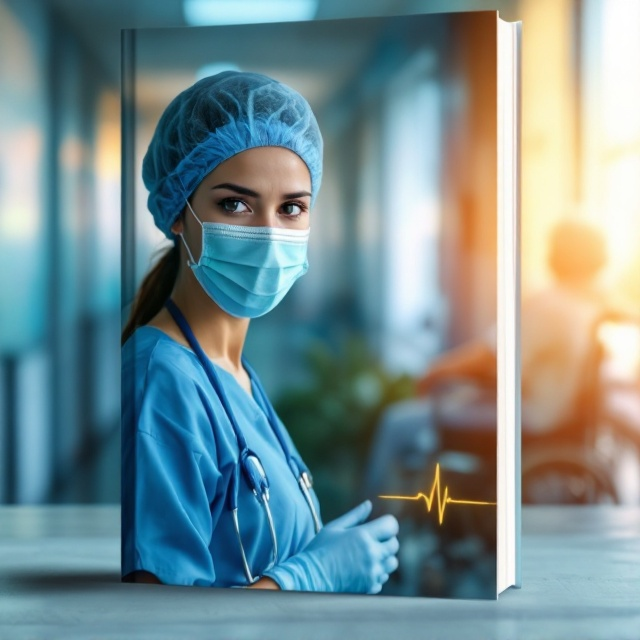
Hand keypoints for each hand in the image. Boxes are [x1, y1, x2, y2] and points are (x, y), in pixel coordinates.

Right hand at [264, 500, 399, 593]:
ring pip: (392, 562)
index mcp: (363, 536)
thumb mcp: (334, 527)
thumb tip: (369, 504)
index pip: (391, 526)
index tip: (379, 525)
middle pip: (394, 544)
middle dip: (386, 540)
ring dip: (384, 557)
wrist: (310, 578)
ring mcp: (372, 572)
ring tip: (368, 555)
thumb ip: (355, 515)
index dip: (387, 524)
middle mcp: (371, 554)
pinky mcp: (370, 587)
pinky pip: (383, 577)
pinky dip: (377, 573)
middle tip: (372, 540)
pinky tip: (362, 569)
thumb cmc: (319, 550)